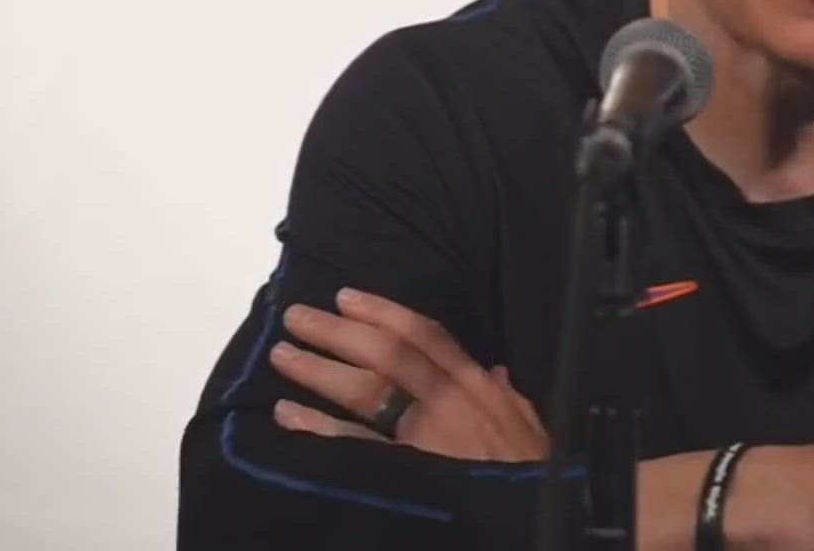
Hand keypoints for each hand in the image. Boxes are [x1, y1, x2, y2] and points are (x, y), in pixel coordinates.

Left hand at [266, 287, 547, 461]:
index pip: (425, 336)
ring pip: (365, 391)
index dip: (383, 313)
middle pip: (386, 355)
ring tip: (282, 355)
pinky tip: (285, 414)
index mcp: (476, 385)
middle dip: (339, 332)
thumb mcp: (531, 428)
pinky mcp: (405, 469)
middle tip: (297, 316)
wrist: (531, 517)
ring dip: (319, 370)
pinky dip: (317, 427)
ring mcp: (424, 434)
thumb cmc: (532, 472)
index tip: (346, 296)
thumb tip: (496, 372)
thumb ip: (509, 398)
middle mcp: (447, 400)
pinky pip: (354, 444)